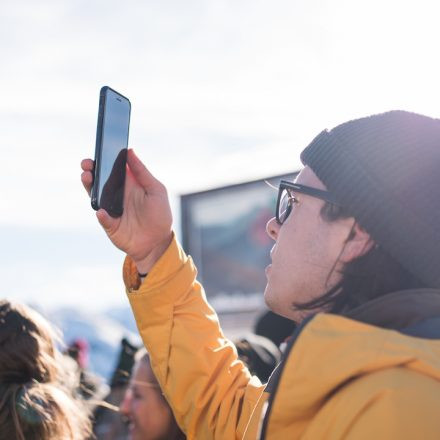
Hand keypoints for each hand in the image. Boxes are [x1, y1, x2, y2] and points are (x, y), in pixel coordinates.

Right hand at [81, 149, 172, 273]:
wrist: (159, 242)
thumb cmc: (160, 214)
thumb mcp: (156, 190)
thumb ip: (142, 172)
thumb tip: (130, 151)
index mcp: (129, 184)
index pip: (112, 168)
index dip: (104, 159)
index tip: (99, 150)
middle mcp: (117, 195)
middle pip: (99, 180)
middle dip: (90, 171)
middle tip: (87, 165)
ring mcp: (111, 209)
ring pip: (96, 196)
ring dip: (90, 187)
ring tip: (88, 178)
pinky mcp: (110, 224)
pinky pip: (103, 218)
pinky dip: (102, 215)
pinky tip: (102, 211)